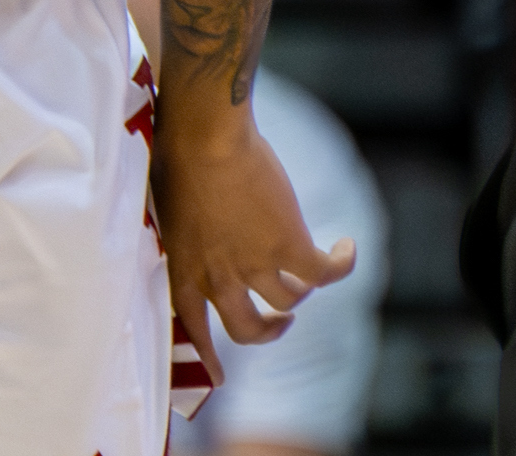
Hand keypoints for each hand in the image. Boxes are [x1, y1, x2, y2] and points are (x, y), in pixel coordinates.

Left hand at [154, 101, 356, 376]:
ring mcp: (256, 266)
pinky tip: (345, 249)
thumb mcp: (170, 209)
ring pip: (290, 298)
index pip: (194, 329)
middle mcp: (219, 279)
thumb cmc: (178, 156)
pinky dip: (340, 264)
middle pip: (248, 330)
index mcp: (184, 271)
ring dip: (302, 289)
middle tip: (283, 319)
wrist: (205, 136)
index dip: (209, 357)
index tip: (220, 378)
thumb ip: (189, 235)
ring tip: (311, 271)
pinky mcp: (289, 245)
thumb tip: (204, 234)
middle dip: (269, 330)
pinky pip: (324, 273)